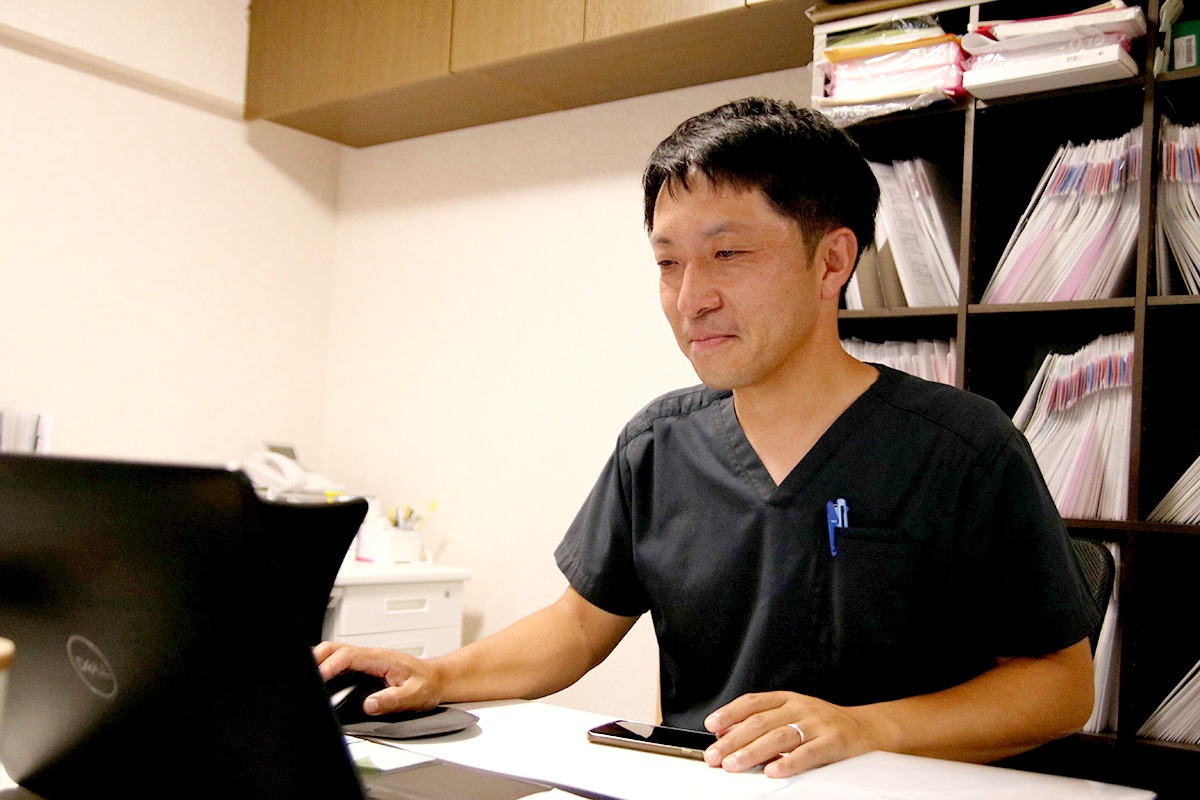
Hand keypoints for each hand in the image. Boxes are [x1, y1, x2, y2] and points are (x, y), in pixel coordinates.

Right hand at [313, 641, 443, 713]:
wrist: (435, 679)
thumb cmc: (427, 684)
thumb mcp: (415, 695)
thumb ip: (393, 700)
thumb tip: (370, 704)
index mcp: (381, 658)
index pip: (348, 656)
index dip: (330, 666)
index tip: (318, 680)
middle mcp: (371, 656)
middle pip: (335, 649)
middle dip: (316, 660)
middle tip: (304, 680)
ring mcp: (366, 661)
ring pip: (335, 654)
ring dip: (319, 663)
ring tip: (307, 682)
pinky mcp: (364, 668)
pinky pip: (340, 664)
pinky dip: (326, 669)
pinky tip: (320, 683)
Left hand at [702, 691, 884, 777]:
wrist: (868, 729)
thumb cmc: (824, 725)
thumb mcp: (793, 716)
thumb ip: (765, 723)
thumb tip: (728, 734)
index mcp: (788, 699)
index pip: (753, 702)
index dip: (730, 713)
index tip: (712, 726)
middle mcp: (800, 708)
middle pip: (760, 722)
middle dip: (733, 740)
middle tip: (715, 756)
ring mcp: (817, 724)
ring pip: (779, 737)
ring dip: (752, 752)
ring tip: (734, 765)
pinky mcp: (833, 742)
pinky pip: (808, 753)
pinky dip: (788, 763)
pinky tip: (772, 771)